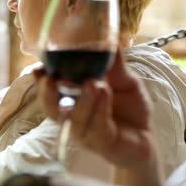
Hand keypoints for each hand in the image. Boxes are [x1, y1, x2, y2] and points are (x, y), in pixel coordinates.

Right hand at [36, 49, 153, 167]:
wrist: (147, 136)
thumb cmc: (129, 107)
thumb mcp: (125, 81)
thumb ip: (116, 66)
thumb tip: (110, 42)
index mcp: (72, 100)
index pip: (50, 91)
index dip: (41, 81)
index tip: (38, 68)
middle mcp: (73, 117)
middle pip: (51, 109)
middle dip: (47, 95)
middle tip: (51, 79)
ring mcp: (86, 133)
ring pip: (75, 119)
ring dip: (82, 100)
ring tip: (93, 83)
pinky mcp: (102, 144)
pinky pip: (97, 127)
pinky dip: (100, 109)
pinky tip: (105, 94)